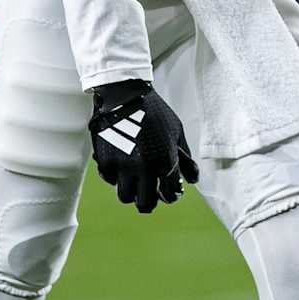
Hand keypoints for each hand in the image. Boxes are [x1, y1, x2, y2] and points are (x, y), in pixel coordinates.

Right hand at [89, 80, 199, 213]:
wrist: (125, 95)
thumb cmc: (155, 112)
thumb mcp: (176, 132)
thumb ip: (185, 158)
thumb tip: (193, 180)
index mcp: (165, 161)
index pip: (170, 194)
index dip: (171, 196)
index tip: (168, 193)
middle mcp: (145, 168)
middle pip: (145, 204)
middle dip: (149, 202)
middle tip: (149, 194)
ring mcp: (123, 167)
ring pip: (125, 197)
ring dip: (131, 191)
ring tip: (134, 182)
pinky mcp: (106, 161)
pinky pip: (110, 180)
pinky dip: (115, 176)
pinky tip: (120, 165)